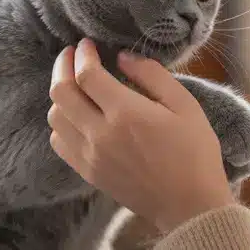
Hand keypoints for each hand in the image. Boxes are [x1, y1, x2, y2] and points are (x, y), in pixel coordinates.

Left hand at [48, 39, 235, 232]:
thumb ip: (152, 75)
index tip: (87, 44)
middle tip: (72, 56)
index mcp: (126, 113)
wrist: (189, 205)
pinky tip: (76, 116)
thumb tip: (122, 57)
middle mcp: (100, 133)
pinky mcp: (89, 173)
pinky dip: (61, 123)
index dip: (82, 54)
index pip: (86, 74)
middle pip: (61, 92)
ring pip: (55, 117)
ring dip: (60, 95)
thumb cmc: (195, 153)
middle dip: (63, 67)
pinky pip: (59, 142)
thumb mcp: (185, 106)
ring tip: (74, 84)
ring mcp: (91, 156)